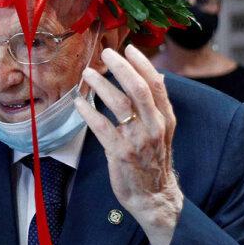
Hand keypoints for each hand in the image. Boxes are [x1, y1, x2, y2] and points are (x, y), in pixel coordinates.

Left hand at [75, 44, 182, 244]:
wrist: (153, 196)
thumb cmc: (153, 160)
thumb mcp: (163, 131)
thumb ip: (158, 105)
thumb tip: (157, 75)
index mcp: (165, 119)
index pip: (156, 85)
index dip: (142, 64)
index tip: (129, 48)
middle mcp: (154, 126)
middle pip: (139, 90)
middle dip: (121, 68)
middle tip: (105, 53)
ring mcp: (137, 140)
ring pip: (119, 105)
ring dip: (101, 85)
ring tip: (87, 73)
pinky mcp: (120, 153)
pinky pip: (101, 127)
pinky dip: (89, 112)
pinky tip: (78, 102)